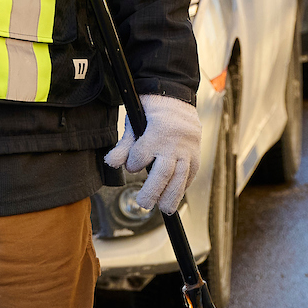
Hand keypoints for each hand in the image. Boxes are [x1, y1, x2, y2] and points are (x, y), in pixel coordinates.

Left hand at [102, 94, 202, 213]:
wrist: (176, 97)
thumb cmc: (151, 110)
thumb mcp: (133, 123)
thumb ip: (123, 146)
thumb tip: (111, 164)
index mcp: (157, 131)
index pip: (142, 155)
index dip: (133, 164)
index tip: (132, 165)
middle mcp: (174, 141)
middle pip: (164, 171)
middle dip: (153, 190)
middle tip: (144, 204)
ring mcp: (188, 148)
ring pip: (181, 176)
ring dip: (172, 195)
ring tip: (164, 209)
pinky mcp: (196, 152)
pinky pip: (191, 173)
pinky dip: (183, 186)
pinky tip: (176, 196)